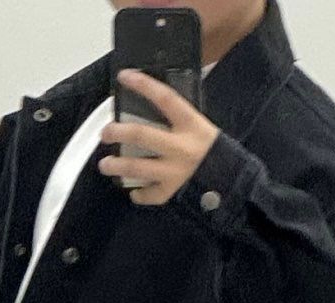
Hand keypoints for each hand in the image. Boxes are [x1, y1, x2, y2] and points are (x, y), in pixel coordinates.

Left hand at [98, 69, 219, 205]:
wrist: (229, 176)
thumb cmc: (209, 146)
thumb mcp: (197, 125)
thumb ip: (176, 118)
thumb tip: (147, 103)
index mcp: (189, 123)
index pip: (164, 98)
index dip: (143, 85)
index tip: (124, 76)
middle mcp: (180, 146)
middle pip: (142, 135)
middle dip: (118, 132)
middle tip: (105, 133)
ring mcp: (174, 171)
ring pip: (138, 168)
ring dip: (117, 166)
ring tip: (105, 165)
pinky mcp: (172, 191)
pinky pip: (150, 194)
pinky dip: (139, 194)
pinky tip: (134, 191)